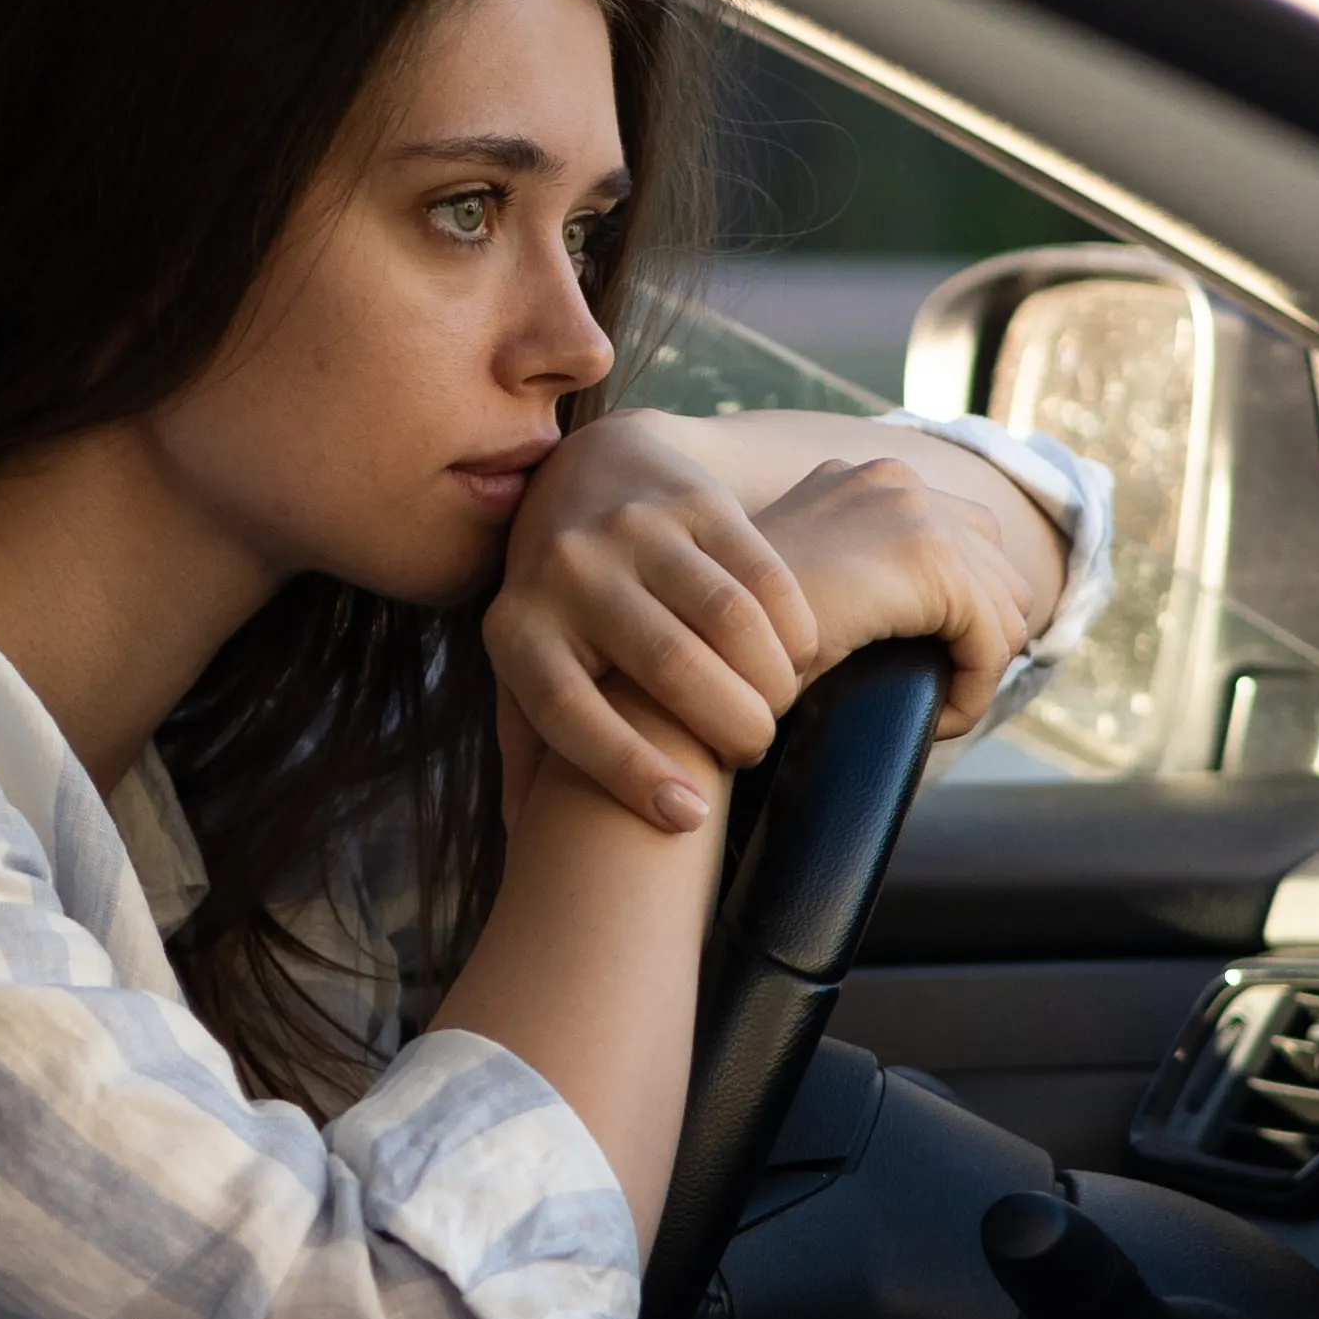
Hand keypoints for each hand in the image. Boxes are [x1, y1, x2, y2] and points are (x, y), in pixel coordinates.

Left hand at [484, 413, 825, 833]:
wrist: (585, 472)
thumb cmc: (561, 605)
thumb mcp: (525, 665)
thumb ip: (527, 748)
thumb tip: (528, 847)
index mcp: (517, 630)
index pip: (572, 713)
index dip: (631, 774)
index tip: (689, 817)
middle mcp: (568, 570)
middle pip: (666, 665)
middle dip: (729, 727)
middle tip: (750, 751)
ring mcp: (632, 526)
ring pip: (727, 618)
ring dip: (770, 681)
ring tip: (777, 707)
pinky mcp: (694, 497)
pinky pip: (764, 574)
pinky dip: (794, 628)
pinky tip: (801, 657)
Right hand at [754, 457, 1053, 741]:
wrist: (702, 654)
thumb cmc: (741, 645)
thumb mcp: (810, 593)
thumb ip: (859, 578)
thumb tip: (924, 616)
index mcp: (865, 481)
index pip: (967, 542)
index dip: (963, 617)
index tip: (927, 670)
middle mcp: (892, 480)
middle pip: (998, 569)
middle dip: (979, 641)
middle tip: (936, 697)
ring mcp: (911, 510)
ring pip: (1006, 607)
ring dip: (977, 668)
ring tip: (932, 712)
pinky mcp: (926, 559)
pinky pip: (991, 640)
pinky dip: (974, 692)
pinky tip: (934, 722)